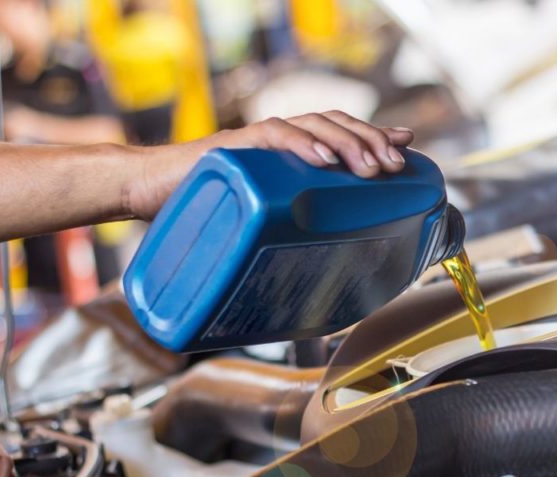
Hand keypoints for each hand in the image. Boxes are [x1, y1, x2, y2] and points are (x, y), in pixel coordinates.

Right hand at [126, 111, 415, 219]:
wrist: (149, 194)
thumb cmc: (209, 211)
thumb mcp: (263, 222)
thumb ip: (291, 230)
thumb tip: (329, 272)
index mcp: (290, 155)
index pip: (341, 133)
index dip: (375, 136)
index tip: (407, 146)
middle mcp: (280, 141)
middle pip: (336, 126)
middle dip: (371, 142)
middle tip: (396, 166)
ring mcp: (258, 141)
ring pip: (313, 125)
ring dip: (347, 143)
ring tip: (371, 166)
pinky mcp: (234, 148)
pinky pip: (273, 137)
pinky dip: (301, 144)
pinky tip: (325, 159)